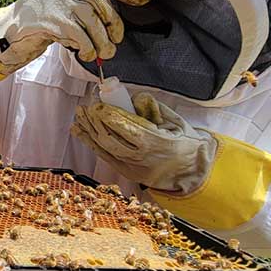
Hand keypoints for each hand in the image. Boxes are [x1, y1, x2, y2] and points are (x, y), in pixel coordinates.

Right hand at [0, 0, 151, 75]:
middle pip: (101, 0)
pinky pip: (77, 33)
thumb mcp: (68, 8)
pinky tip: (84, 52)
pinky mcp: (51, 20)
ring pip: (91, 19)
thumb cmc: (46, 21)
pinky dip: (85, 46)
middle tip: (115, 42)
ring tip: (101, 53)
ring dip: (100, 40)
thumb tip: (115, 26)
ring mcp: (58, 2)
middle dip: (113, 24)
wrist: (13, 29)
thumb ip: (88, 9)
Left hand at [71, 92, 217, 193]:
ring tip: (79, 116)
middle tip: (86, 108)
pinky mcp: (126, 173)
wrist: (192, 172)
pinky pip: (104, 156)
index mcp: (158, 143)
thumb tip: (135, 98)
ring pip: (104, 147)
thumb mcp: (176, 122)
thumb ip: (154, 108)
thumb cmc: (185, 143)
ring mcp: (133, 168)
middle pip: (111, 138)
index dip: (110, 116)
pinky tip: (80, 131)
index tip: (99, 105)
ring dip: (89, 130)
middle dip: (95, 122)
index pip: (127, 128)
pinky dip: (90, 142)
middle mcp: (142, 157)